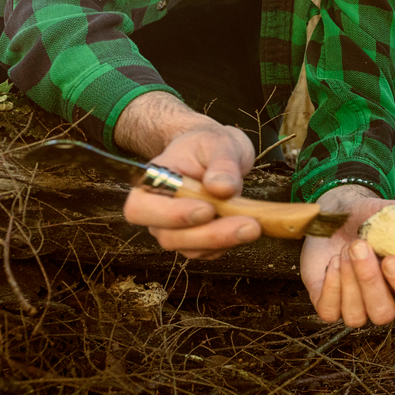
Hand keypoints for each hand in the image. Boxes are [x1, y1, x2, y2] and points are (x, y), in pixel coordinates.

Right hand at [118, 93, 257, 258]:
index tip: (206, 209)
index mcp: (151, 182)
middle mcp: (157, 211)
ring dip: (223, 241)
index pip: (141, 208)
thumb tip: (221, 187)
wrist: (215, 153)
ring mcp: (174, 229)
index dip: (170, 215)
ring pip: (190, 249)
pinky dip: (228, 243)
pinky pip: (208, 252)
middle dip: (208, 234)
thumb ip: (221, 162)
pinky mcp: (195, 241)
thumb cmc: (208, 145)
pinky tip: (244, 227)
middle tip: (246, 224)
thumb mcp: (219, 142)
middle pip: (168, 236)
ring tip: (253, 226)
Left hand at [301, 184, 394, 326]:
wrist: (336, 215)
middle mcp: (382, 301)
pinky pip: (329, 311)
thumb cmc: (368, 218)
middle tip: (361, 247)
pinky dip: (331, 287)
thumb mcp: (389, 210)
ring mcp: (355, 307)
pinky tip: (333, 261)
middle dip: (370, 282)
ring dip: (349, 281)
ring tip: (346, 248)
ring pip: (356, 316)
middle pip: (383, 314)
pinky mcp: (329, 305)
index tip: (391, 260)